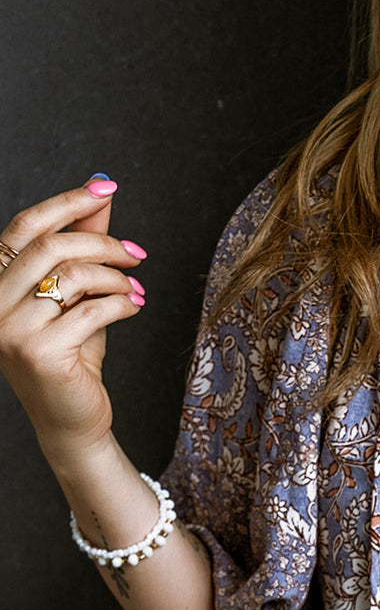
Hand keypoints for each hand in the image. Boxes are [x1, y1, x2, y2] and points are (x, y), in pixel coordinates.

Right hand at [0, 177, 146, 469]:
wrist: (71, 422)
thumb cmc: (72, 357)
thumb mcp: (76, 296)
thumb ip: (82, 247)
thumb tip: (100, 196)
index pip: (24, 226)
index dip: (66, 202)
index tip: (106, 188)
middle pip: (51, 247)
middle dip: (102, 243)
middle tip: (137, 253)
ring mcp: (12, 330)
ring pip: (74, 277)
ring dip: (116, 277)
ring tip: (136, 288)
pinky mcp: (40, 353)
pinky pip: (91, 310)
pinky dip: (122, 303)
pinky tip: (135, 307)